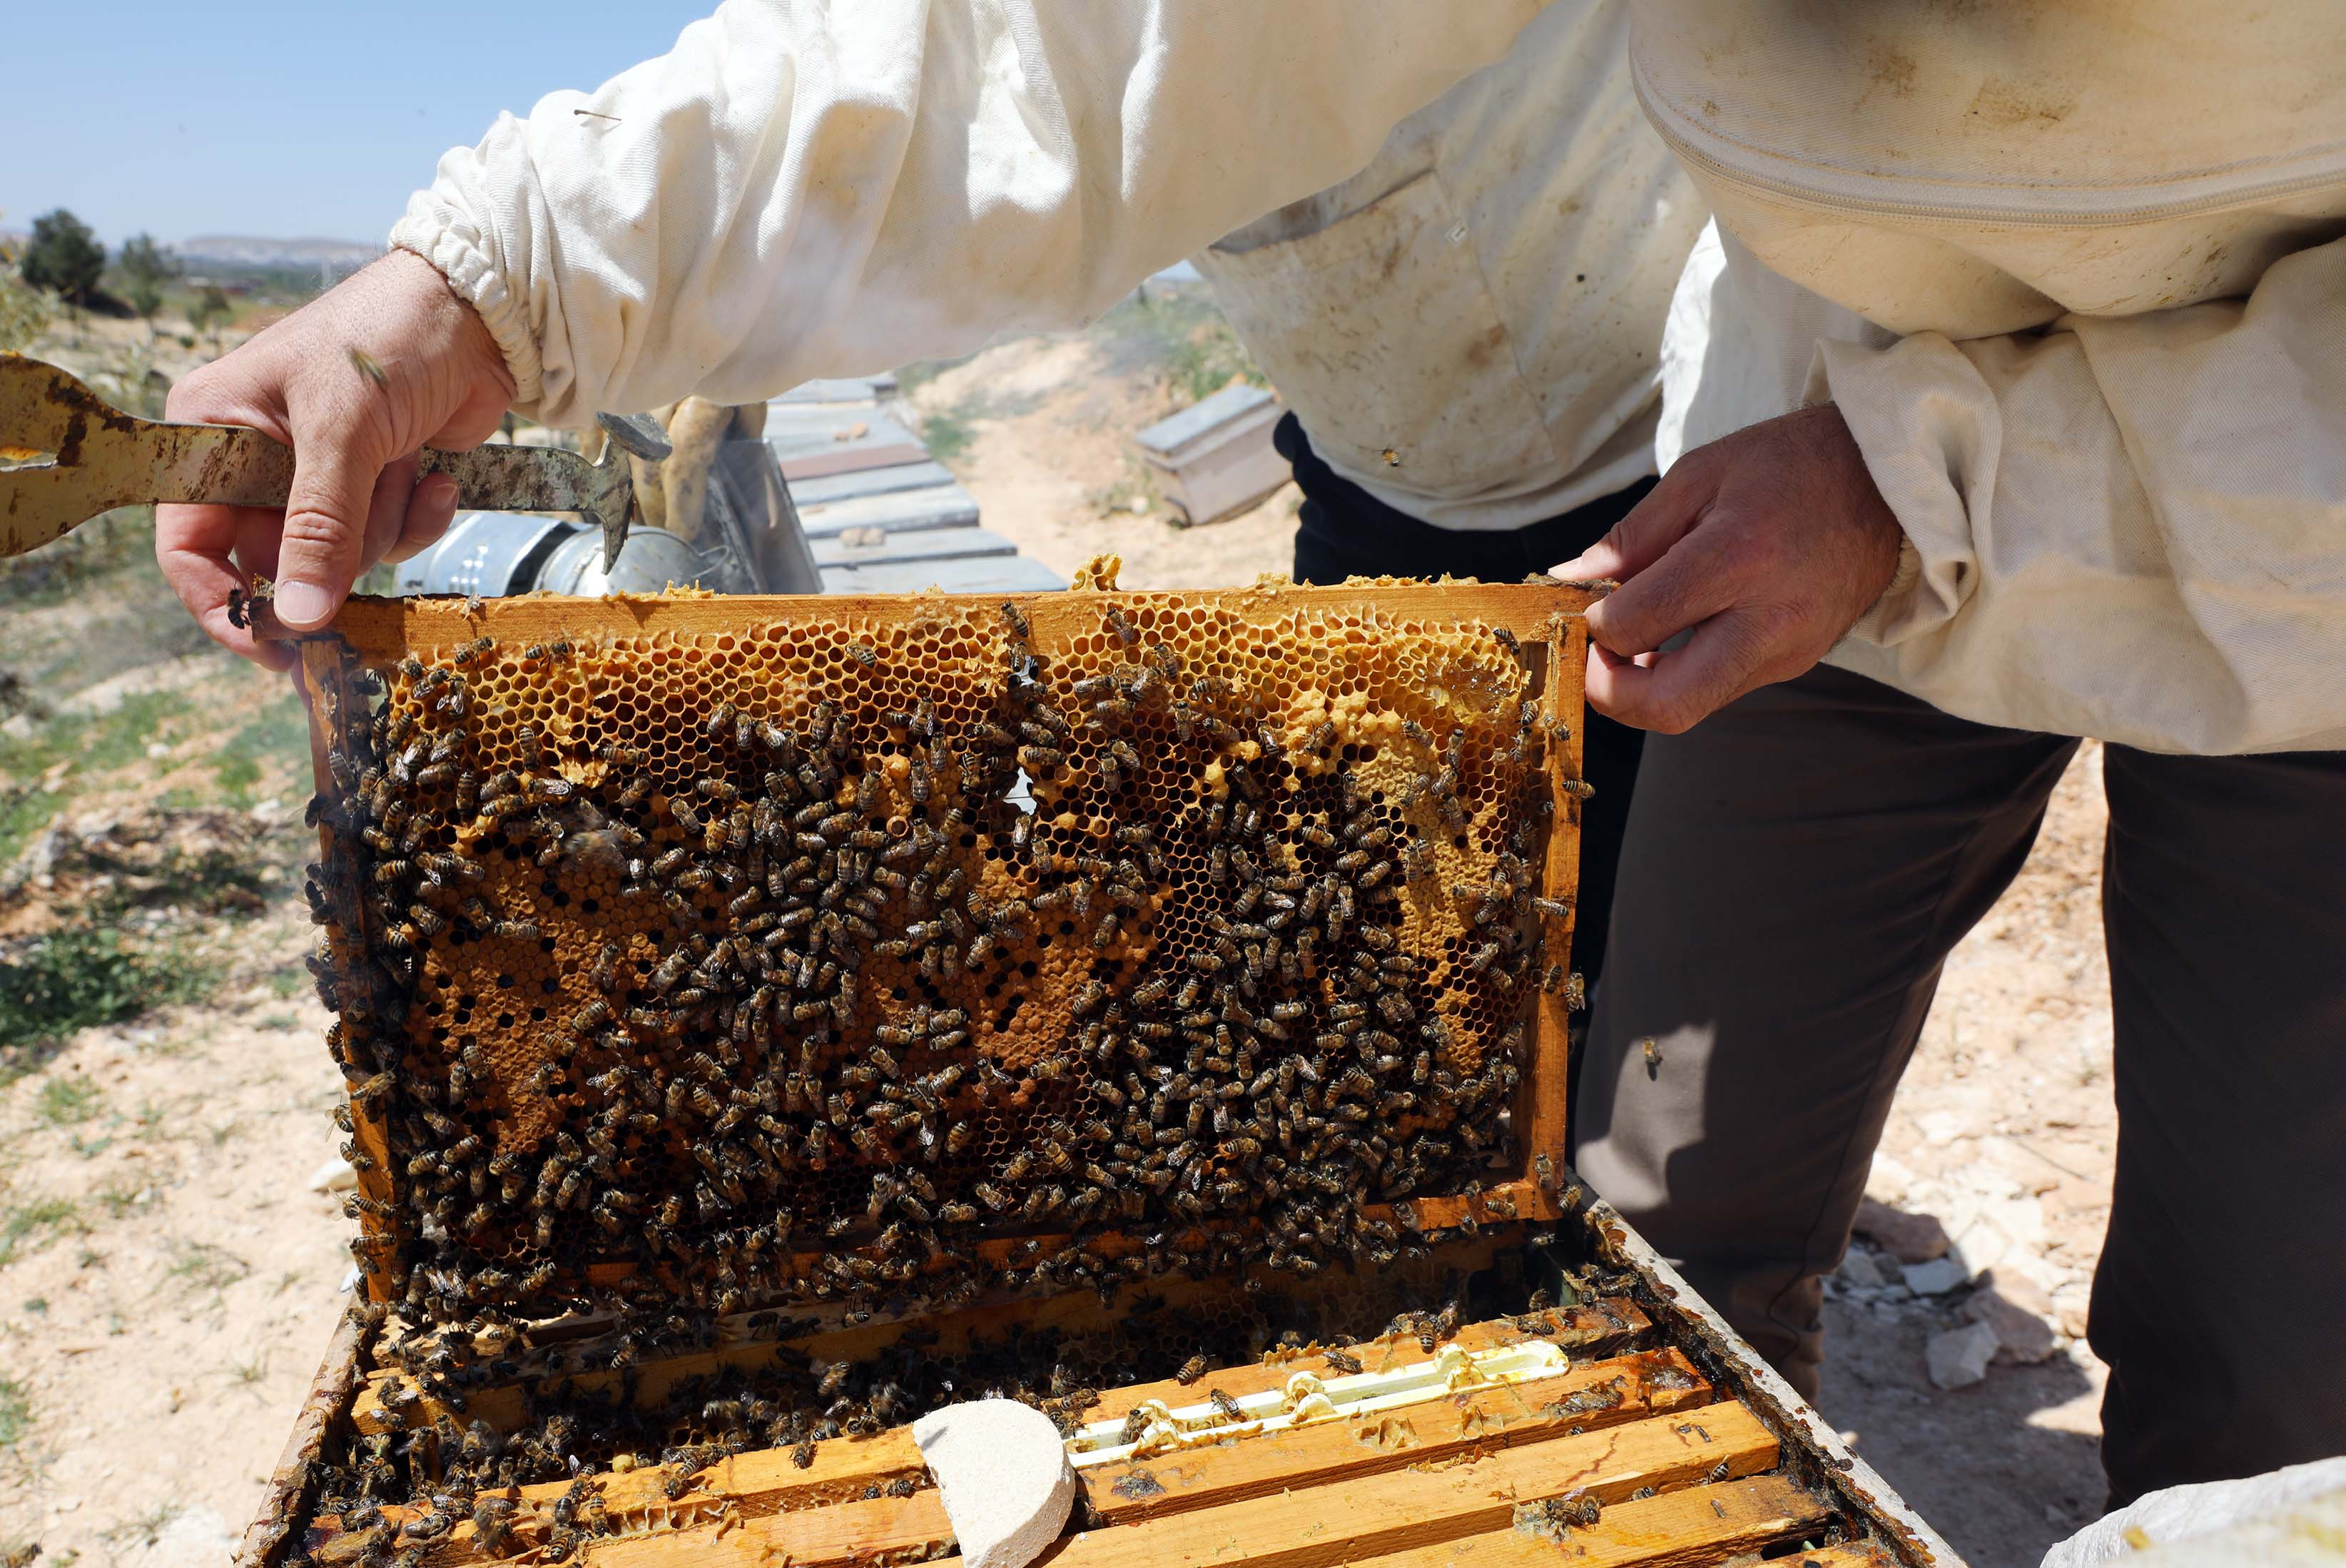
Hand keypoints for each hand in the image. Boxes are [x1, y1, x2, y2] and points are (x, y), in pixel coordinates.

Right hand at [157, 249, 513, 667]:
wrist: (481, 310)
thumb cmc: (389, 338)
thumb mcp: (343, 430)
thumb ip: (320, 526)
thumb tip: (297, 615)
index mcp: (213, 430)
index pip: (188, 542)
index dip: (222, 603)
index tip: (270, 645)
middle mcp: (256, 457)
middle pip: (277, 560)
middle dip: (333, 557)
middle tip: (368, 537)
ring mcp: (321, 474)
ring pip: (342, 557)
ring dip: (385, 523)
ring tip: (404, 465)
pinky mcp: (377, 482)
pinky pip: (391, 539)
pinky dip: (419, 515)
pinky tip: (437, 473)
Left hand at [1553, 404, 1903, 732]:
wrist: (1888, 482)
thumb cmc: (1791, 465)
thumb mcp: (1700, 475)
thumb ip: (1631, 537)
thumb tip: (1570, 582)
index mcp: (1738, 558)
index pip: (1634, 625)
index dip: (1591, 625)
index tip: (1584, 603)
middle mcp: (1769, 619)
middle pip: (1666, 705)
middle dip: (1608, 693)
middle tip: (1592, 655)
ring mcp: (1789, 650)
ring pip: (1691, 707)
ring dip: (1643, 688)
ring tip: (1631, 638)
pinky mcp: (1798, 663)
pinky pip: (1720, 688)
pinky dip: (1682, 674)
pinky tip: (1675, 633)